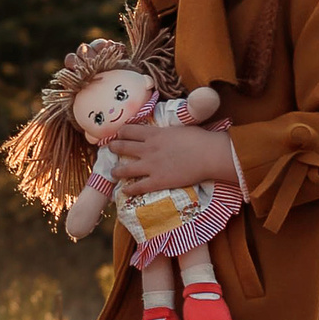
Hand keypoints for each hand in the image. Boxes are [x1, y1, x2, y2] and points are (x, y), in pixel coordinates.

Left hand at [109, 120, 235, 198]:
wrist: (209, 155)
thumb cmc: (199, 139)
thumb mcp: (179, 128)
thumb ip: (167, 131)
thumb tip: (166, 130)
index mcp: (154, 134)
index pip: (129, 130)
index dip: (121, 132)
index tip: (118, 134)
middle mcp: (148, 149)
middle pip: (123, 147)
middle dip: (114, 147)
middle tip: (109, 149)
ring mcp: (151, 166)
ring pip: (125, 169)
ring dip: (116, 171)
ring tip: (112, 172)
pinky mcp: (158, 181)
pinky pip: (138, 187)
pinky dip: (129, 190)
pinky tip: (124, 191)